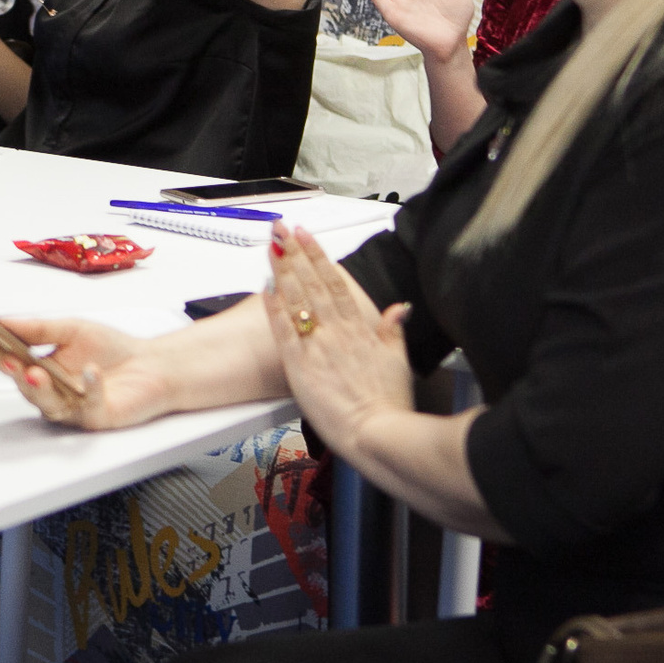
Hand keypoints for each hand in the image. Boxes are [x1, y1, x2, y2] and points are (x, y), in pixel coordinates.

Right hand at [0, 316, 165, 429]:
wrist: (153, 365)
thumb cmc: (113, 350)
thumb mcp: (72, 329)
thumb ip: (38, 328)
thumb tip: (3, 320)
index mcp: (43, 369)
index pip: (11, 361)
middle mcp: (54, 392)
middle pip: (25, 388)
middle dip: (14, 374)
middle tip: (9, 360)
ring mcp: (73, 408)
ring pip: (49, 405)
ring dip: (40, 389)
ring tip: (36, 373)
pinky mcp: (96, 417)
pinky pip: (88, 405)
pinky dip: (90, 388)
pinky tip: (91, 372)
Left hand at [264, 224, 413, 449]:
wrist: (378, 433)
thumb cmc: (389, 404)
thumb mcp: (399, 361)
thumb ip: (393, 331)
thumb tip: (399, 308)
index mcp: (359, 329)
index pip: (336, 282)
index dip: (319, 256)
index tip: (307, 235)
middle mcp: (337, 331)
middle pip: (312, 282)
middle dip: (296, 252)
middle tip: (282, 228)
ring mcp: (317, 346)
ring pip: (296, 300)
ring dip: (282, 271)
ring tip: (271, 246)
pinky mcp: (300, 367)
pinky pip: (283, 332)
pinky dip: (273, 309)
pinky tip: (264, 289)